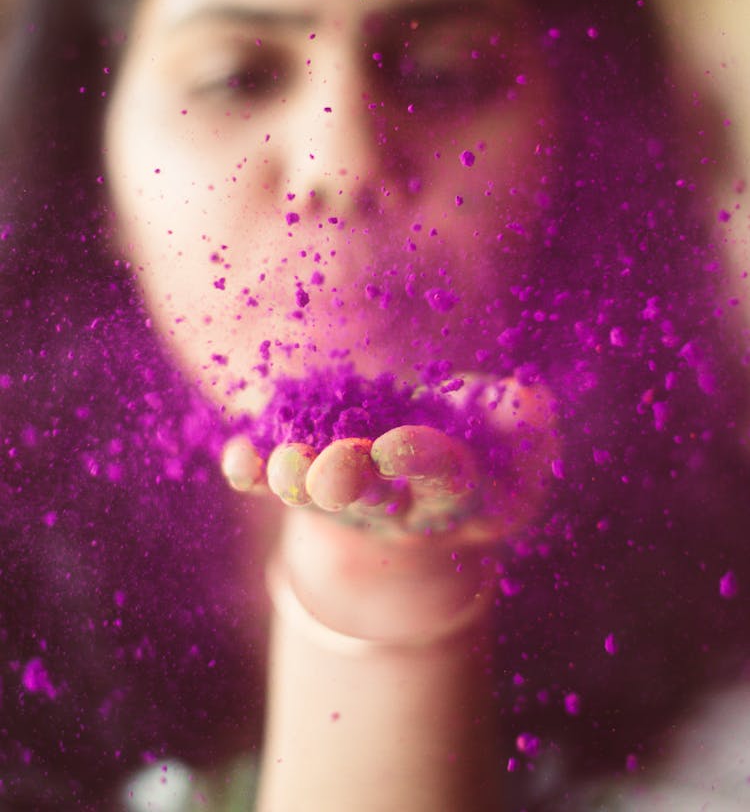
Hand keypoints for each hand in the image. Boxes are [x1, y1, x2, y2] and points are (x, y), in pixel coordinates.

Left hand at [221, 374, 558, 545]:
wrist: (429, 471)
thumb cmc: (491, 444)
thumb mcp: (523, 435)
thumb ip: (526, 419)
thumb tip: (524, 399)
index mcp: (456, 491)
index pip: (441, 478)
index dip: (421, 462)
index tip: (399, 444)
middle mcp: (395, 503)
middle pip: (369, 499)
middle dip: (348, 482)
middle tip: (332, 467)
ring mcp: (343, 494)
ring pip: (313, 495)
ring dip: (294, 480)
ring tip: (283, 462)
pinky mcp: (303, 474)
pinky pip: (270, 479)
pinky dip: (251, 471)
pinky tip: (236, 456)